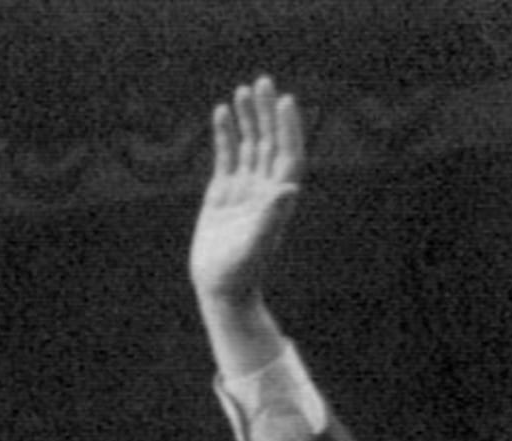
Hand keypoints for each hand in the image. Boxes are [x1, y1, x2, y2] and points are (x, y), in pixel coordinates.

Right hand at [191, 75, 304, 336]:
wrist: (220, 288)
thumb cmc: (239, 272)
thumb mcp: (255, 245)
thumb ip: (272, 215)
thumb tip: (291, 188)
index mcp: (278, 197)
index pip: (287, 153)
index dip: (288, 127)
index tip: (284, 100)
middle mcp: (265, 187)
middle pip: (269, 141)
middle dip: (266, 112)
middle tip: (262, 82)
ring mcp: (244, 188)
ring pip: (249, 145)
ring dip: (247, 118)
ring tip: (242, 90)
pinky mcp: (223, 193)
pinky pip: (227, 157)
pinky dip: (226, 135)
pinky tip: (222, 113)